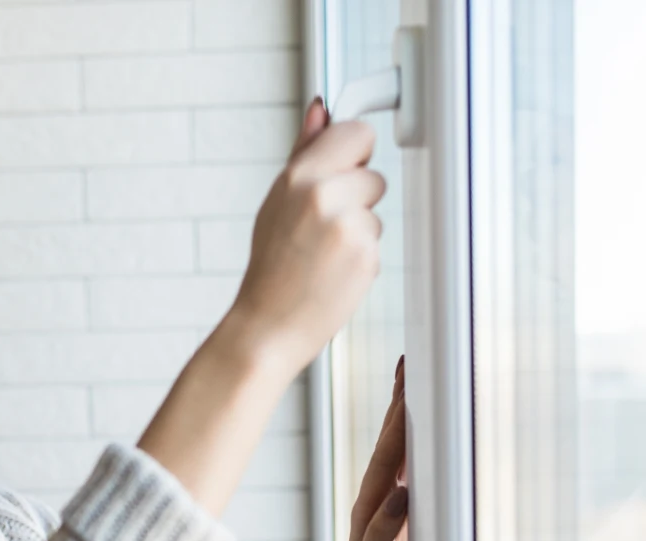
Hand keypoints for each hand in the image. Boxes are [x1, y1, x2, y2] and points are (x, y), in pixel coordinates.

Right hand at [225, 97, 387, 374]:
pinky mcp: (367, 256)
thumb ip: (304, 153)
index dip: (354, 152)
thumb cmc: (270, 267)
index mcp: (300, 176)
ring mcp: (349, 227)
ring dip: (359, 229)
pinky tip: (333, 271)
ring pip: (376, 211)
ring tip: (324, 253)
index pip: (358, 133)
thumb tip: (321, 110)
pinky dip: (361, 257)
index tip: (348, 165)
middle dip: (357, 198)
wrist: (268, 325)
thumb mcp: (277, 201)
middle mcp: (325, 196)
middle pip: (374, 175)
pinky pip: (377, 242)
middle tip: (323, 227)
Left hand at [337, 354, 409, 540]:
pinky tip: (424, 425)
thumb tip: (402, 493)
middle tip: (411, 360)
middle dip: (401, 399)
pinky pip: (407, 464)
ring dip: (406, 412)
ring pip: (397, 446)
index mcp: (372, 505)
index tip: (411, 384)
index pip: (389, 452)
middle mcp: (377, 494)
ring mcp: (386, 499)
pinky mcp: (398, 509)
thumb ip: (384, 535)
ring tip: (414, 378)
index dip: (400, 418)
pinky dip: (415, 438)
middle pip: (390, 437)